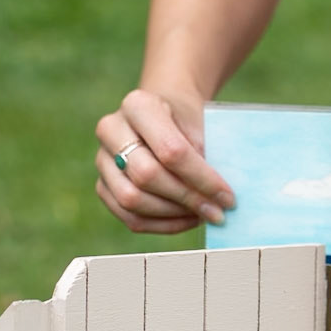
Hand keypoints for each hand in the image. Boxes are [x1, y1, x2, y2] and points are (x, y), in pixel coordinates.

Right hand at [95, 88, 236, 234]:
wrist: (163, 111)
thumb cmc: (186, 118)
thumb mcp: (201, 122)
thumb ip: (206, 155)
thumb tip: (217, 198)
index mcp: (138, 105)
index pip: (170, 150)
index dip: (201, 178)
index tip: (228, 196)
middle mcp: (111, 130)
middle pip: (146, 176)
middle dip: (187, 199)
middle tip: (218, 212)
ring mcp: (101, 159)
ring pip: (132, 200)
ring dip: (173, 214)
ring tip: (203, 215)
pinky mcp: (102, 185)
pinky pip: (127, 216)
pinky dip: (161, 224)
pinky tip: (186, 219)